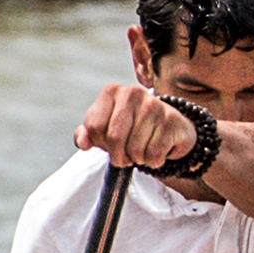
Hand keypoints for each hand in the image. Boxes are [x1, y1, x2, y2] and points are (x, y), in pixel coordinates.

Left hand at [74, 84, 197, 173]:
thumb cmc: (132, 129)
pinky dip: (153, 161)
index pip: (94, 127)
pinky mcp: (170, 119)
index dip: (101, 144)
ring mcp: (153, 104)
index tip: (110, 145)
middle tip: (126, 157)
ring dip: (138, 159)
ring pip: (135, 149)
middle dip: (119, 156)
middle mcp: (131, 92)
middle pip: (114, 139)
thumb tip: (83, 142)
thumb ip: (89, 134)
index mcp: (111, 91)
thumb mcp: (106, 129)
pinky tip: (156, 152)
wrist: (168, 128)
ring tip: (142, 151)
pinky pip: (154, 154)